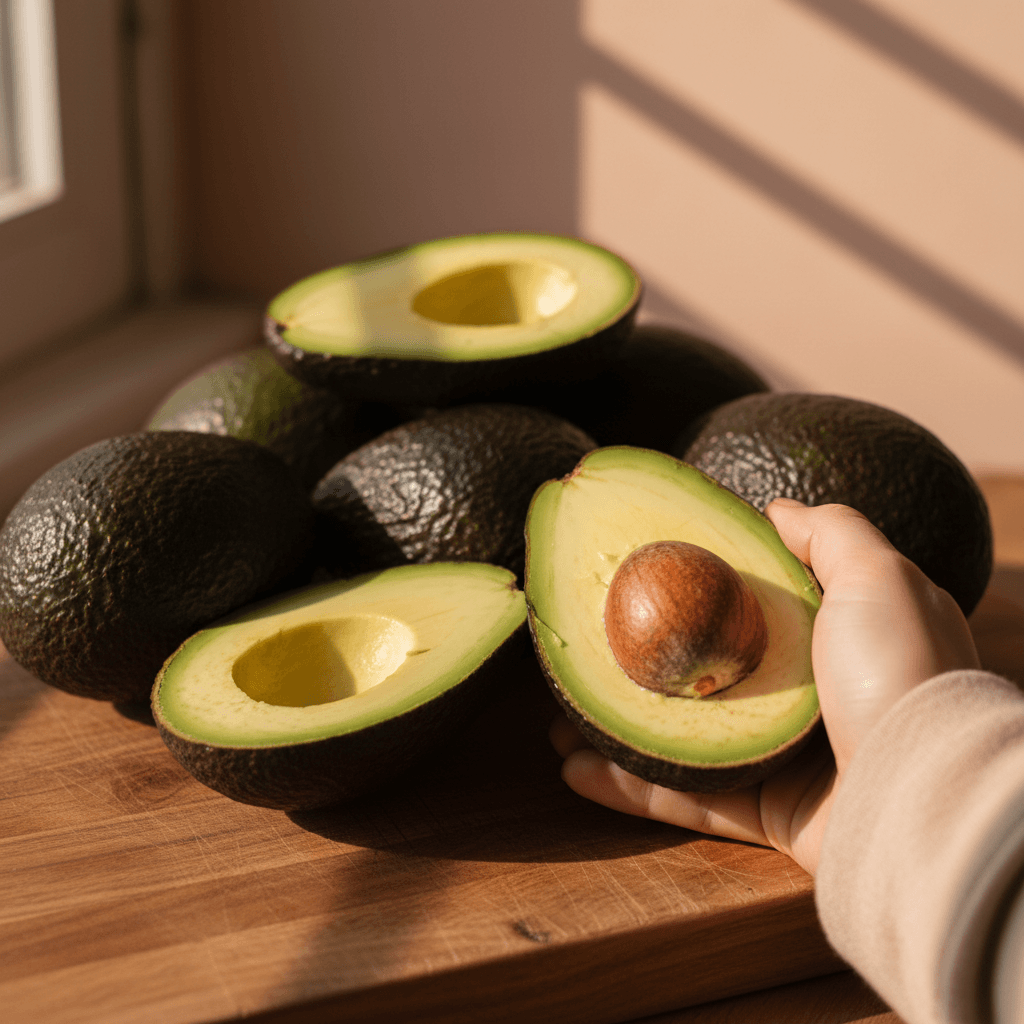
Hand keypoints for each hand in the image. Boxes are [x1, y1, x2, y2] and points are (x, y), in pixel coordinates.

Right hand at [550, 500, 980, 874]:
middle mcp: (805, 696)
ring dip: (618, 730)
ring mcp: (784, 758)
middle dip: (636, 667)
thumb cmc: (899, 674)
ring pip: (681, 739)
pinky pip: (685, 797)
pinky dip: (629, 787)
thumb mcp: (876, 578)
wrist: (926, 796)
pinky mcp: (768, 814)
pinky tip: (575, 769)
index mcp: (829, 638)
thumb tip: (775, 511)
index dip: (687, 590)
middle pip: (699, 674)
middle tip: (585, 655)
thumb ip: (829, 534)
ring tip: (558, 721)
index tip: (635, 579)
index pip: (746, 606)